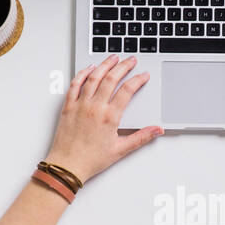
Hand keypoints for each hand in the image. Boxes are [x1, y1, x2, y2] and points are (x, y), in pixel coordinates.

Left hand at [45, 56, 162, 183]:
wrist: (67, 166)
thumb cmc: (91, 160)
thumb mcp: (121, 150)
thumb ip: (141, 137)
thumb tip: (157, 130)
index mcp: (109, 117)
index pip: (127, 90)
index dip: (137, 80)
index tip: (143, 76)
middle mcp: (95, 107)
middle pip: (111, 78)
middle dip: (124, 66)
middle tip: (131, 60)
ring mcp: (80, 105)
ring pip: (94, 77)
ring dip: (105, 64)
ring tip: (113, 58)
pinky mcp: (68, 106)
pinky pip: (75, 84)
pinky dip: (83, 73)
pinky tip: (89, 68)